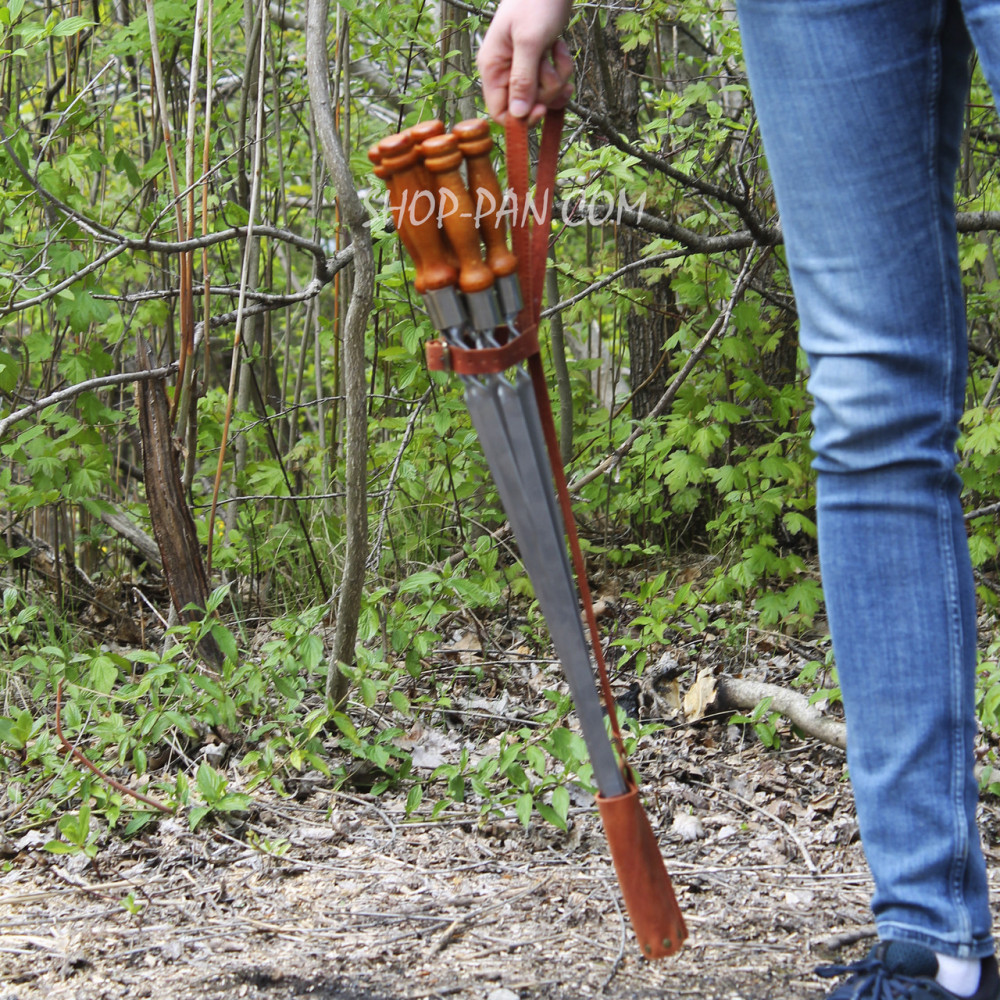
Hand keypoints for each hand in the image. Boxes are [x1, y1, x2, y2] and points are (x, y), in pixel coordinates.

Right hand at [477, 0, 573, 124]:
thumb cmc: (536, 2)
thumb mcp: (529, 41)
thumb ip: (522, 79)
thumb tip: (517, 115)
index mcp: (492, 67)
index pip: (500, 112)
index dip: (521, 118)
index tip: (542, 109)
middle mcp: (504, 71)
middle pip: (526, 106)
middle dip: (546, 90)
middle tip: (550, 65)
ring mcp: (522, 68)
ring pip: (543, 96)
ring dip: (558, 78)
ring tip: (557, 51)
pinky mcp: (539, 64)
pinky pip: (553, 84)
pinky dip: (563, 72)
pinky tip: (562, 53)